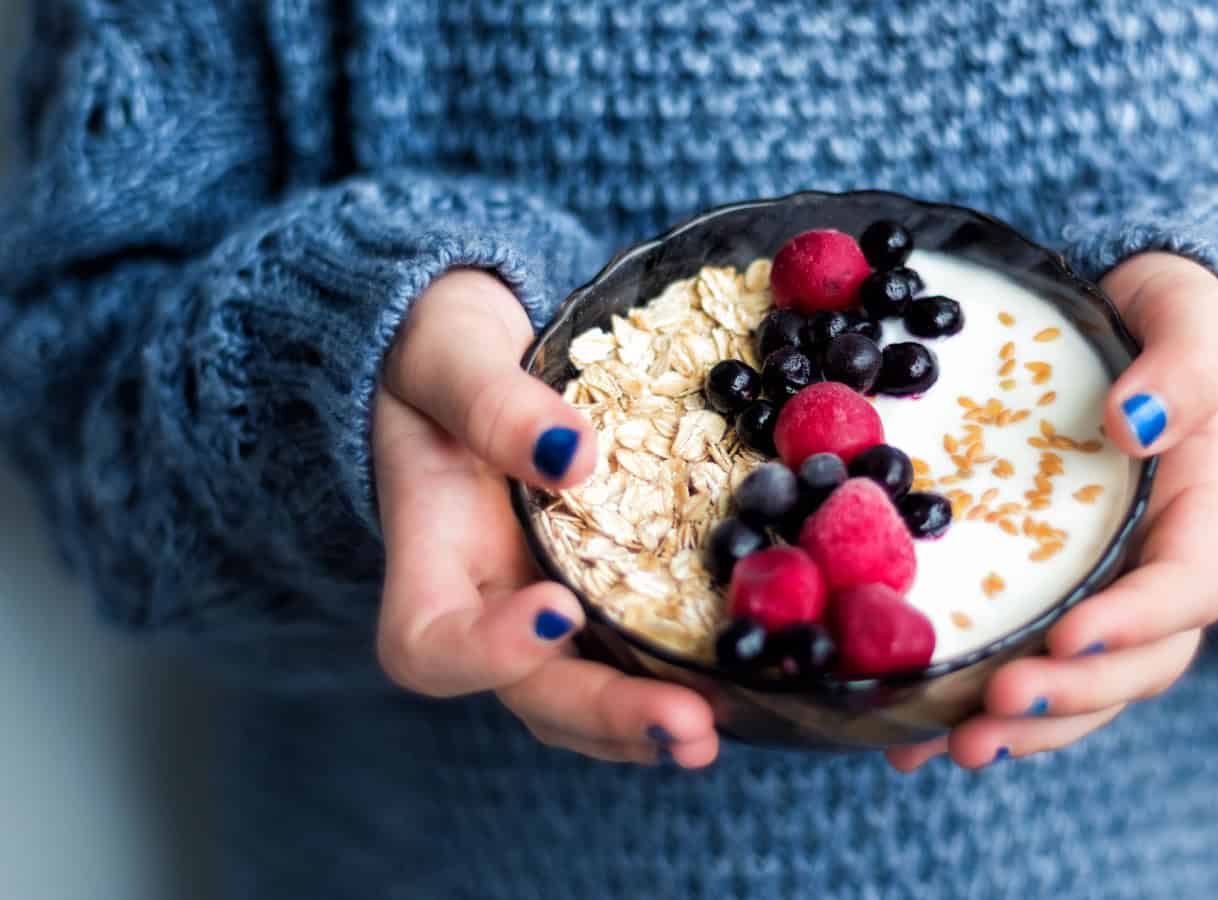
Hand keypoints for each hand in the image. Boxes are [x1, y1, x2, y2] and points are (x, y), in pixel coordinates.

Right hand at [373, 270, 717, 766]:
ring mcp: (542, 605)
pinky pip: (630, 655)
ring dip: (642, 725)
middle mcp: (485, 601)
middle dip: (605, 713)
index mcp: (429, 555)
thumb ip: (494, 403)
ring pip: (581, 696)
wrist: (467, 356)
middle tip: (686, 725)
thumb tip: (573, 458)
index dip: (488, 651)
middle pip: (529, 692)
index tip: (557, 609)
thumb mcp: (450, 353)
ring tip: (711, 735)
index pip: (430, 643)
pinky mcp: (600, 592)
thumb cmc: (440, 353)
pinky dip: (673, 681)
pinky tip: (732, 692)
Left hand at [887, 252, 1217, 770]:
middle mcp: (1159, 569)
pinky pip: (1025, 661)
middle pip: (1136, 665)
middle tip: (991, 715)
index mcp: (1204, 512)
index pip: (1190, 588)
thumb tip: (1134, 423)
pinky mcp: (1049, 593)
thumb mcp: (1195, 319)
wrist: (1135, 321)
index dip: (1135, 623)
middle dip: (1067, 699)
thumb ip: (1183, 366)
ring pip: (1081, 685)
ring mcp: (1106, 590)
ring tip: (947, 747)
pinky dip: (973, 706)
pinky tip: (908, 736)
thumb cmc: (1174, 316)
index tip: (1068, 633)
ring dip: (1021, 728)